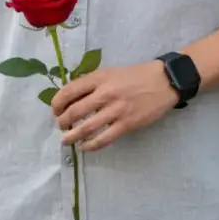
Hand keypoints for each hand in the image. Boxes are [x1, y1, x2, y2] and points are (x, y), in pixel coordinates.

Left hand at [51, 60, 177, 151]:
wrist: (163, 82)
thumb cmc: (135, 76)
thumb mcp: (110, 72)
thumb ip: (92, 83)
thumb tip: (71, 98)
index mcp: (99, 78)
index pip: (69, 91)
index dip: (57, 103)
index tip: (55, 110)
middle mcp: (105, 93)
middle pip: (74, 111)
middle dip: (63, 122)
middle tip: (61, 126)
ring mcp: (116, 110)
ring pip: (86, 127)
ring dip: (72, 136)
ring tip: (66, 140)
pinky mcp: (127, 124)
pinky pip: (103, 139)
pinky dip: (90, 145)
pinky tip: (85, 147)